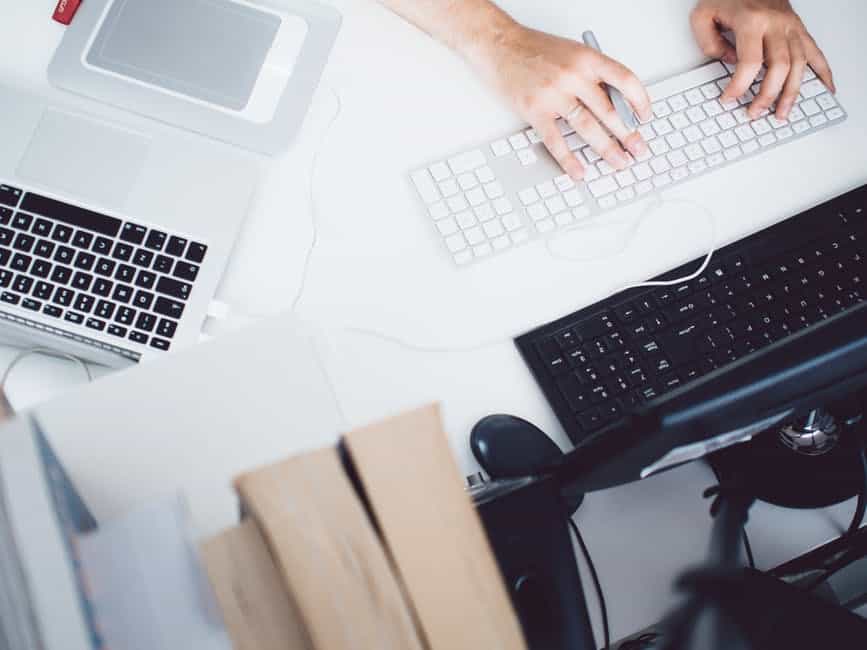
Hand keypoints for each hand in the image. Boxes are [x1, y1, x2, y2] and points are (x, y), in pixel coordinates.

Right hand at [472, 25, 651, 179]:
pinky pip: (556, 141)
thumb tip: (615, 106)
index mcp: (587, 58)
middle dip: (628, 134)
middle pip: (609, 110)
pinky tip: (580, 171)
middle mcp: (573, 76)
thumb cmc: (534, 49)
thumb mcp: (572, 53)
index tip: (645, 117)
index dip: (640, 101)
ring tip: (619, 162)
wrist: (499, 46)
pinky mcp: (535, 111)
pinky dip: (569, 159)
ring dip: (607, 149)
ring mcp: (553, 95)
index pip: (625, 80)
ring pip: (588, 127)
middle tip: (639, 150)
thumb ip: (593, 76)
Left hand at [690, 0, 834, 119]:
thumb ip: (709, 43)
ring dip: (791, 93)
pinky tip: (826, 87)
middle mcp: (776, 24)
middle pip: (779, 67)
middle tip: (754, 112)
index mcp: (752, 21)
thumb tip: (728, 64)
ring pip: (799, 64)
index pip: (749, 62)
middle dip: (767, 95)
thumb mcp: (704, 15)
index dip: (739, 86)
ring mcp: (791, 26)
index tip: (728, 99)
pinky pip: (815, 52)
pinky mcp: (798, 28)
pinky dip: (823, 71)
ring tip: (782, 113)